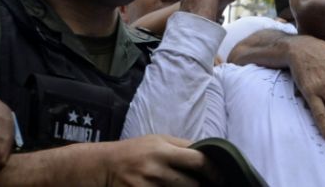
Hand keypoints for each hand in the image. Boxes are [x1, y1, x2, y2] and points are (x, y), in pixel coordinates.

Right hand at [102, 135, 218, 185]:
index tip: (223, 178)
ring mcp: (147, 186)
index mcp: (164, 149)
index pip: (199, 160)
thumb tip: (209, 154)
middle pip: (192, 184)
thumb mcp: (157, 141)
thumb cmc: (134, 152)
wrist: (102, 166)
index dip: (215, 171)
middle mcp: (156, 167)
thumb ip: (182, 146)